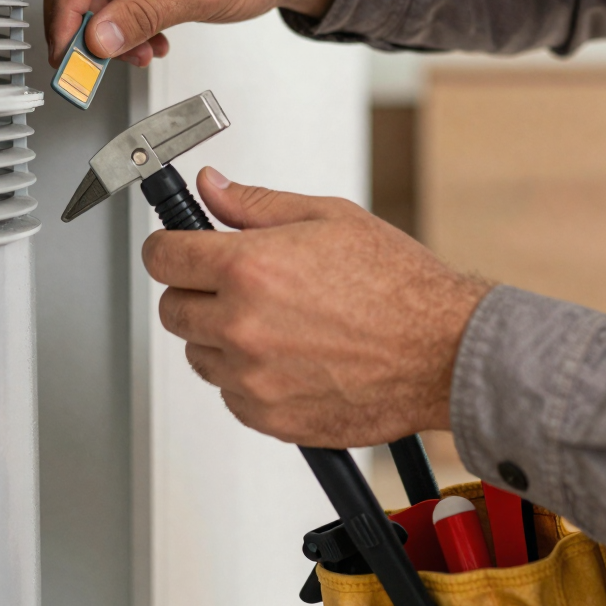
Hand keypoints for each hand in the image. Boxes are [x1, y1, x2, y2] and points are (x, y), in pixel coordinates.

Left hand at [143, 168, 491, 446]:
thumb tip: (211, 188)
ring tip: (276, 322)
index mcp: (250, 268)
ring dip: (221, 338)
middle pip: (172, 309)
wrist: (443, 352)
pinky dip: (248, 378)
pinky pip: (230, 395)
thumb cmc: (399, 286)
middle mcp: (242, 326)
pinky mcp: (269, 418)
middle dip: (197, 291)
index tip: (182, 248)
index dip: (172, 246)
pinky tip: (291, 356)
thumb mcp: (328, 217)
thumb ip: (254, 204)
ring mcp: (253, 378)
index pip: (162, 257)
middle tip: (239, 284)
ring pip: (199, 355)